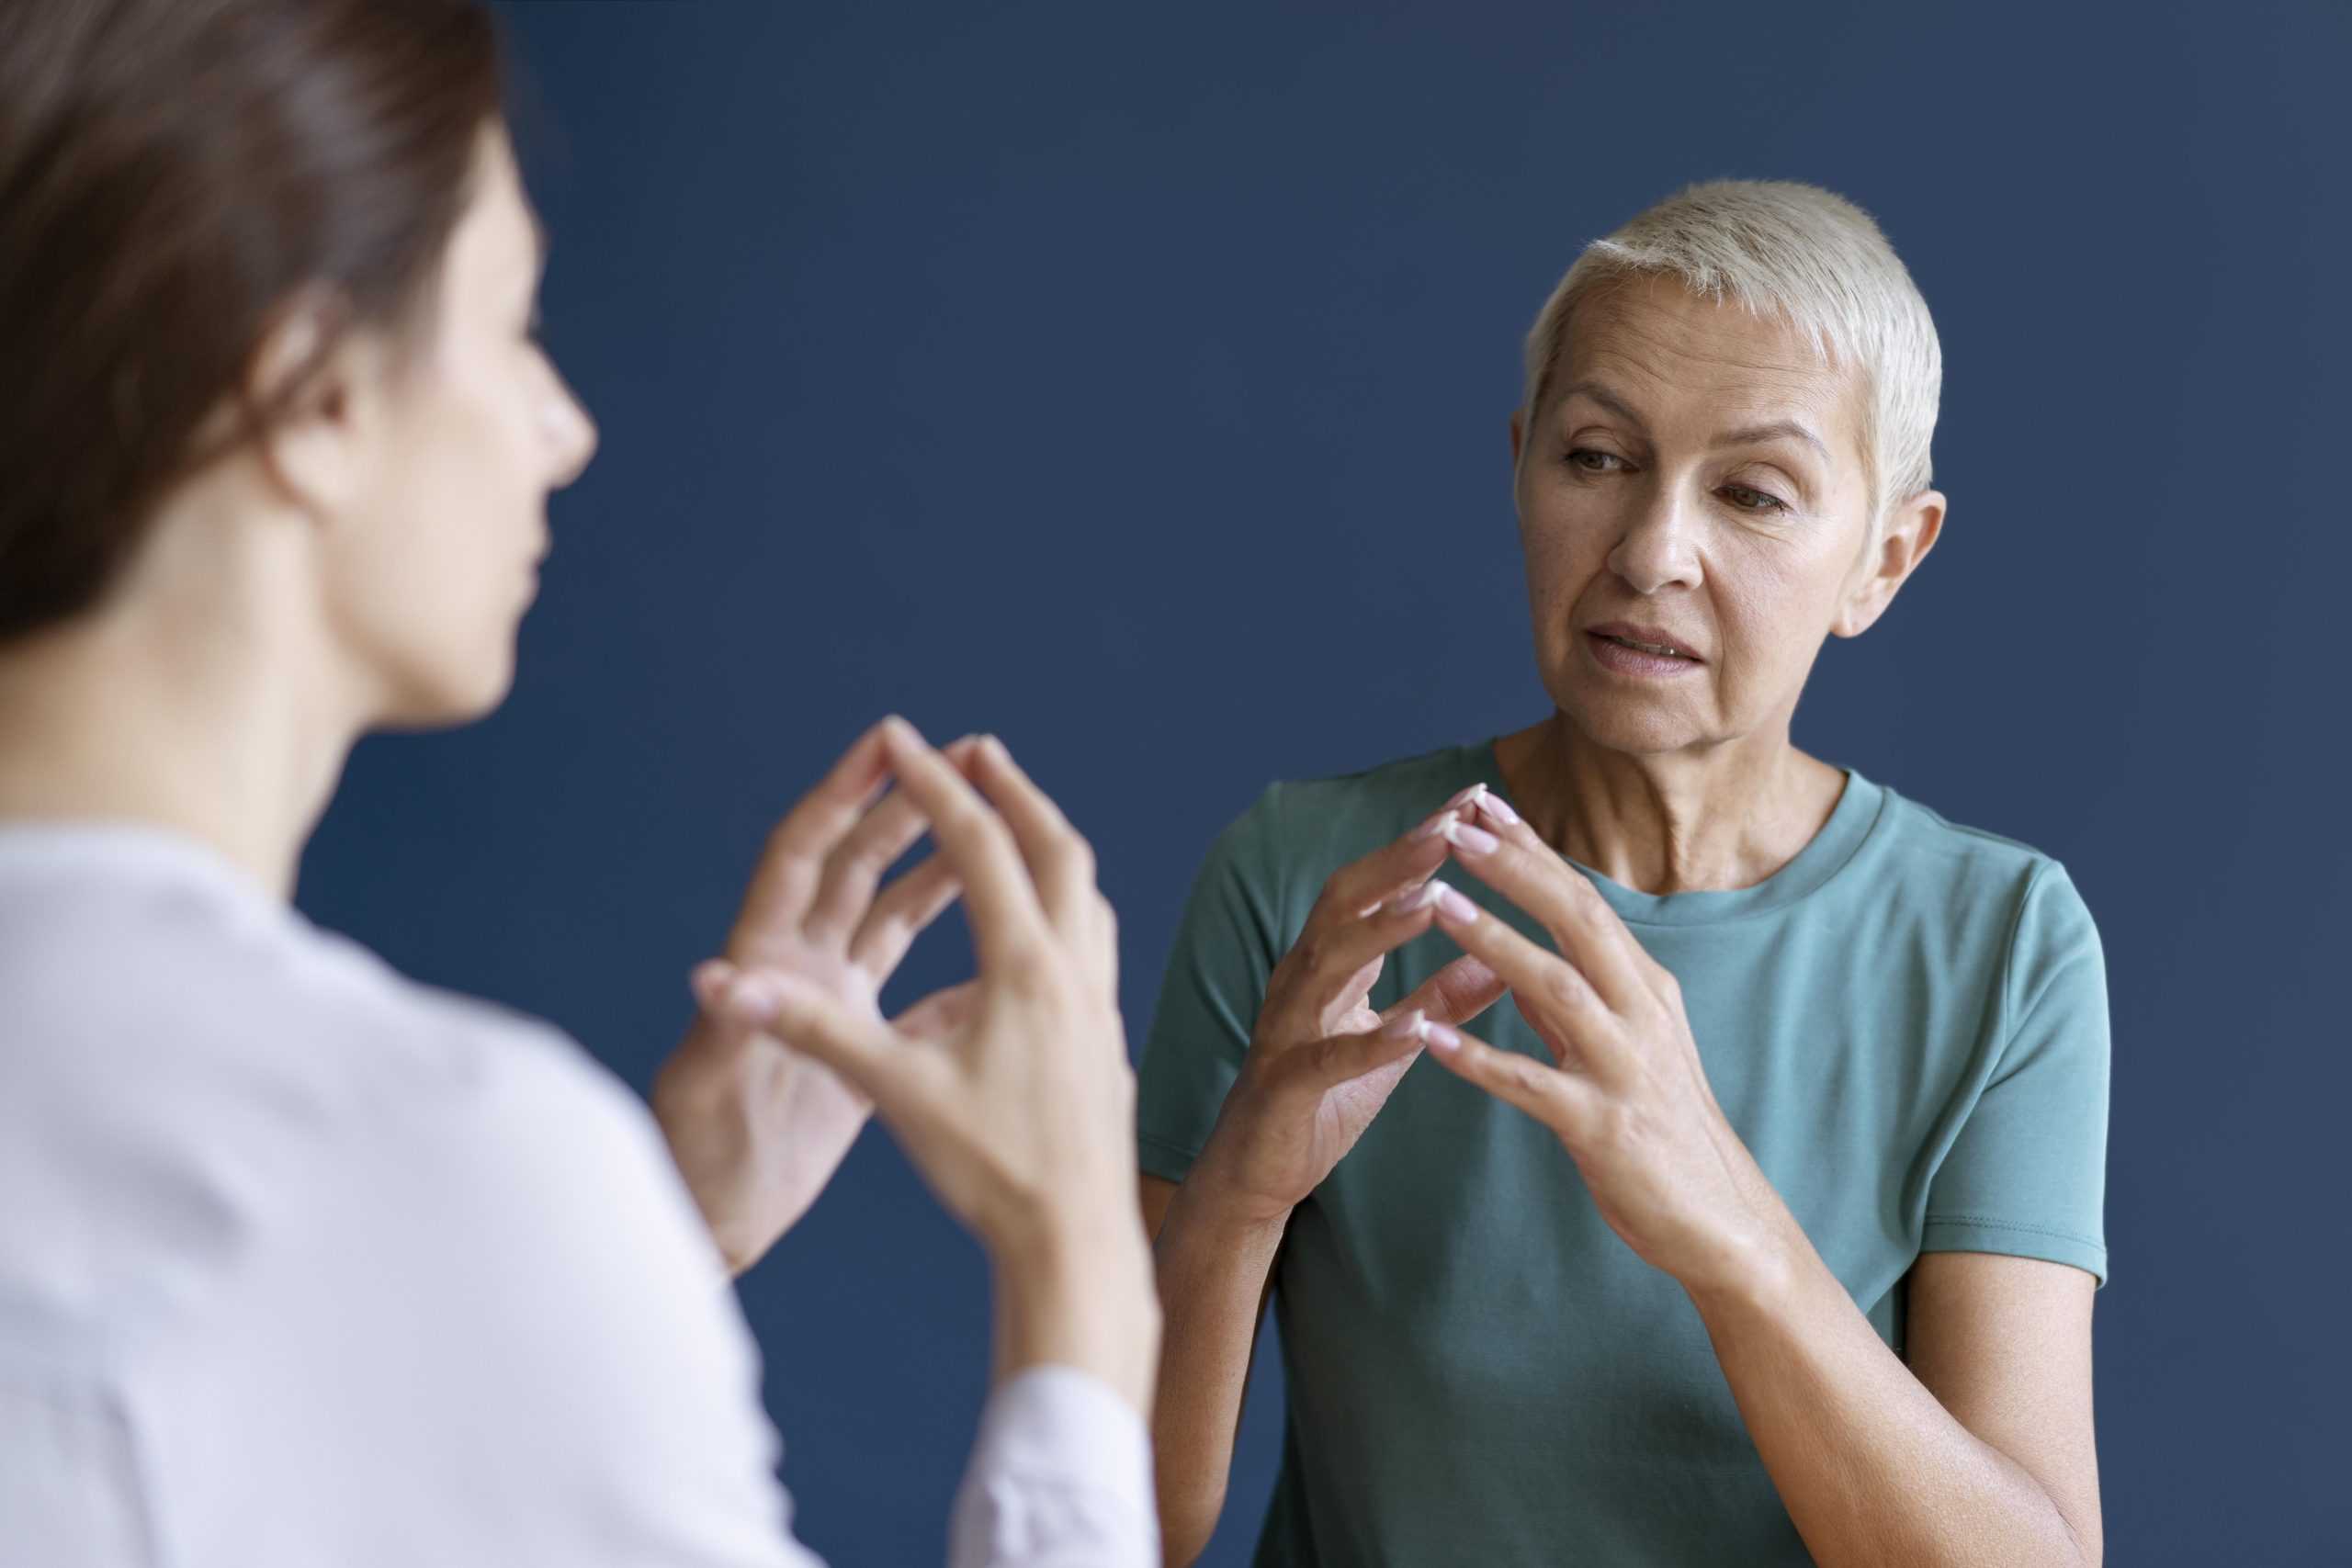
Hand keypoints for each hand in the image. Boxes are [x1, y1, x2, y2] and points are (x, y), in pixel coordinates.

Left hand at [652, 722, 978, 1274]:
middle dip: (905, 806)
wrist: (715, 1222)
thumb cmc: (698, 1161)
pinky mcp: (857, 1044)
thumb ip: (722, 1032)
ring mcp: (830, 1001)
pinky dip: (954, 956)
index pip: (803, 855)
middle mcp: (798, 966)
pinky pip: (915, 983)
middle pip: (856, 864)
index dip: (840, 796)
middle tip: (961, 756)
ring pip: (891, 911)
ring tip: (989, 823)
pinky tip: (999, 941)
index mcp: (766, 961)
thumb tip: (714, 979)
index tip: (883, 742)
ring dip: (936, 865)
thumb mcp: (707, 1093)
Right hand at [726, 720, 1158, 1408]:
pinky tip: (1048, 921)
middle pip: (1053, 847)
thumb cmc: (987, 1171)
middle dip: (1009, 791)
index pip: (977, 845)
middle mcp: (1073, 969)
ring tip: (1015, 817)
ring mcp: (1101, 1000)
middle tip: (974, 750)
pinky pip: (1094, 936)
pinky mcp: (1108, 1034)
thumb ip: (808, 1029)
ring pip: (1086, 889)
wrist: (1075, 1241)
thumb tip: (721, 988)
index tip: (900, 737)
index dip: (932, 786)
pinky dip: (1069, 898)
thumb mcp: (891, 1093)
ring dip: (1047, 839)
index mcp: (1022, 966)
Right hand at [1190, 785, 1506, 1226]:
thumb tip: (1499, 956)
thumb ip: (1439, 996)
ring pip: (1329, 964)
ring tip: (1436, 899)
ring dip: (1383, 930)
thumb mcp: (1392, 1038)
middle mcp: (1301, 978)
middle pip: (1344, 901)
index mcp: (1328, 961)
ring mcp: (1288, 1028)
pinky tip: (1414, 1029)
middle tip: (1454, 825)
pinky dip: (1372, 1041)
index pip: (1375, 884)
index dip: (1420, 840)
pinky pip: (1330, 1058)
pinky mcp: (1288, 1084)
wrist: (1258, 1168)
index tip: (1474, 800)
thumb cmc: (1324, 1095)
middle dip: (1399, 860)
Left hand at [1418, 790, 1793, 1300]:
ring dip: (1495, 941)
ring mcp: (1625, 1070)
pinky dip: (1479, 1058)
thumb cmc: (1664, 1129)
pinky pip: (1532, 1086)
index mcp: (1646, 989)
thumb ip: (1569, 1001)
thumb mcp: (1624, 1047)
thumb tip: (1516, 954)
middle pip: (1578, 922)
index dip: (1534, 850)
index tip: (1483, 803)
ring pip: (1557, 989)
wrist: (1719, 1220)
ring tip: (1437, 903)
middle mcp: (1642, 1016)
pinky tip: (1428, 1035)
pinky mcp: (1603, 1128)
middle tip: (1456, 827)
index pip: (1585, 899)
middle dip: (1517, 869)